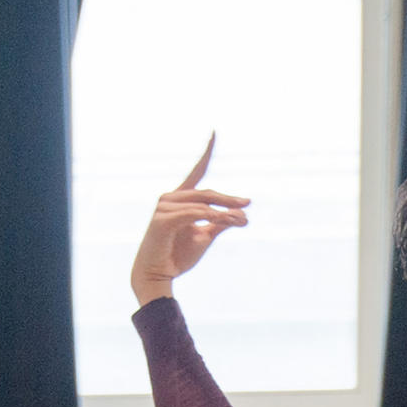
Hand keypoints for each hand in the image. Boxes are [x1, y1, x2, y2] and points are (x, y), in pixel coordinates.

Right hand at [131, 136, 248, 305]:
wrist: (159, 274)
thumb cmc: (178, 254)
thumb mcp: (205, 236)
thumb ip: (220, 223)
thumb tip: (242, 215)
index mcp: (180, 198)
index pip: (196, 172)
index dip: (206, 152)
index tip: (214, 132)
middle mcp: (170, 198)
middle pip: (206, 192)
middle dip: (229, 199)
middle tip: (248, 204)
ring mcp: (163, 207)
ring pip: (203, 204)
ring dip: (226, 213)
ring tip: (243, 222)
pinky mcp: (162, 220)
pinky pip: (194, 214)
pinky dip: (213, 217)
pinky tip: (226, 222)